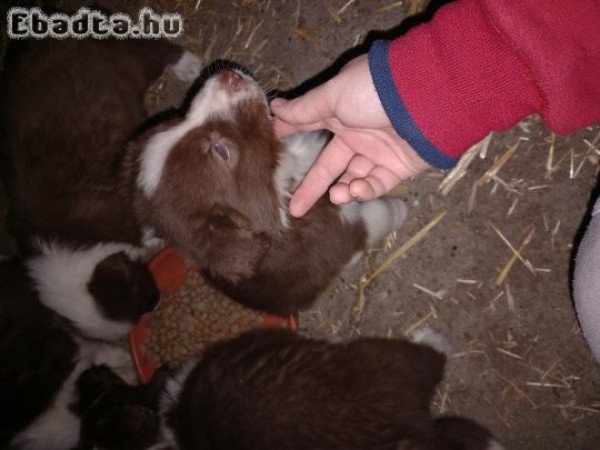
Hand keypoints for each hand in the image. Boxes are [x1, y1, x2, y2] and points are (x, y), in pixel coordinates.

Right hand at [271, 54, 429, 216]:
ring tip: (337, 195)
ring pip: (353, 178)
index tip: (272, 160)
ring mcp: (378, 152)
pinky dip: (365, 190)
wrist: (424, 99)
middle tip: (294, 209)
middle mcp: (357, 134)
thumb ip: (304, 110)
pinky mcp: (398, 168)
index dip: (292, 143)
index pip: (310, 129)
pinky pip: (377, 184)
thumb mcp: (332, 97)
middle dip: (312, 187)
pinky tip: (357, 189)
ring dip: (342, 190)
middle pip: (329, 165)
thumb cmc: (372, 91)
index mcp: (339, 112)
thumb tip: (274, 108)